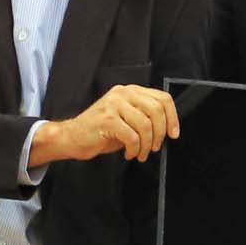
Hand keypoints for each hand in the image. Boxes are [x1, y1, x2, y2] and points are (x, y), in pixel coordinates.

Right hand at [36, 84, 180, 165]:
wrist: (72, 137)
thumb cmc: (100, 131)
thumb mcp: (126, 119)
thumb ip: (144, 117)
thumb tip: (167, 128)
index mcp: (130, 91)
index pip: (162, 98)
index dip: (172, 117)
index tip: (173, 133)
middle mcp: (122, 94)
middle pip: (156, 110)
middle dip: (160, 134)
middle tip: (154, 147)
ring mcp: (114, 105)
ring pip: (145, 125)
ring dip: (146, 145)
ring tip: (140, 153)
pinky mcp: (107, 119)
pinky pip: (132, 137)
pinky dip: (134, 149)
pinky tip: (129, 153)